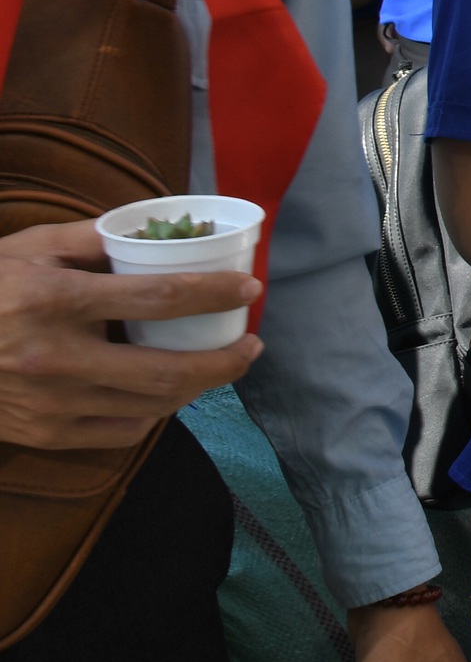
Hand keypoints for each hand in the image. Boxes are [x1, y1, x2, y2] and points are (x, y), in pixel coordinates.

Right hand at [0, 222, 263, 449]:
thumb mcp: (28, 246)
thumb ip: (93, 236)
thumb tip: (158, 228)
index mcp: (52, 300)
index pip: (156, 298)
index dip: (212, 293)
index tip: (248, 288)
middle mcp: (53, 358)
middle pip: (165, 371)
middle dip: (223, 361)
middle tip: (251, 346)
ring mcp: (47, 403)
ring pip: (149, 406)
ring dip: (196, 387)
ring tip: (217, 365)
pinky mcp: (42, 433)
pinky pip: (120, 432)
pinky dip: (155, 413)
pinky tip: (167, 393)